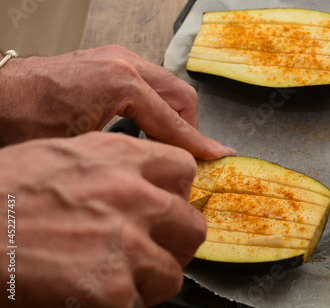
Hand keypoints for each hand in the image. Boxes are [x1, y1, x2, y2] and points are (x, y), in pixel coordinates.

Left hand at [0, 45, 234, 159]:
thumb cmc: (20, 120)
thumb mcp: (83, 145)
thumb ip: (132, 150)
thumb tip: (162, 165)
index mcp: (120, 81)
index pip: (174, 119)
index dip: (198, 144)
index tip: (219, 156)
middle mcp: (123, 62)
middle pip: (181, 95)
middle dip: (189, 127)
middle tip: (187, 156)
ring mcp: (115, 58)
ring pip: (167, 86)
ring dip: (173, 115)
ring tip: (163, 145)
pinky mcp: (107, 61)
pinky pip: (148, 82)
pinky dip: (155, 105)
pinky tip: (142, 127)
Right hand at [0, 132, 205, 307]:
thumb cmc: (5, 191)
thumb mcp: (67, 155)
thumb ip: (117, 165)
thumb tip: (145, 182)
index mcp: (123, 158)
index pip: (185, 170)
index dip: (179, 191)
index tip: (170, 204)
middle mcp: (134, 197)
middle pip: (192, 226)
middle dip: (177, 242)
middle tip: (159, 249)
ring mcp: (127, 244)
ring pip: (173, 272)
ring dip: (153, 278)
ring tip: (124, 276)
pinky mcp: (113, 289)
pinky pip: (139, 302)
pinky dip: (122, 301)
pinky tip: (93, 292)